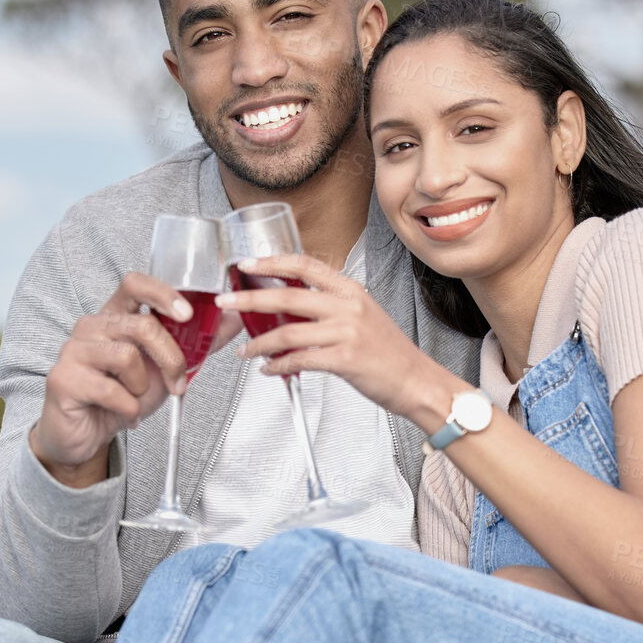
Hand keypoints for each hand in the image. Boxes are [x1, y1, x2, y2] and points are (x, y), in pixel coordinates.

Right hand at [29, 273, 241, 486]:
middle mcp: (91, 326)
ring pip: (127, 357)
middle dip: (171, 358)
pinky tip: (122, 412)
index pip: (135, 284)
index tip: (188, 314)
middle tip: (176, 383)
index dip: (163, 293)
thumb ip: (198, 343)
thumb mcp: (165, 369)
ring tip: (134, 398)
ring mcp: (73, 351)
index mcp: (114, 316)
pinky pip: (112, 391)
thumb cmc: (121, 396)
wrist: (86, 435)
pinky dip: (128, 408)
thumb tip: (233, 318)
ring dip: (143, 387)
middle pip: (142, 325)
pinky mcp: (63, 379)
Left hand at [217, 253, 435, 414]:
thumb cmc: (388, 353)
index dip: (271, 261)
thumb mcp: (362, 316)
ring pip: (288, 330)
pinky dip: (278, 365)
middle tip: (227, 300)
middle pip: (288, 295)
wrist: (416, 380)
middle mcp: (348, 306)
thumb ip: (330, 306)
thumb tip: (291, 306)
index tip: (246, 263)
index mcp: (350, 290)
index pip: (304, 264)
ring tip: (246, 350)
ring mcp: (347, 331)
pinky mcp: (345, 358)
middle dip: (250, 298)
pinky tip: (269, 369)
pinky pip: (299, 360)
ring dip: (260, 342)